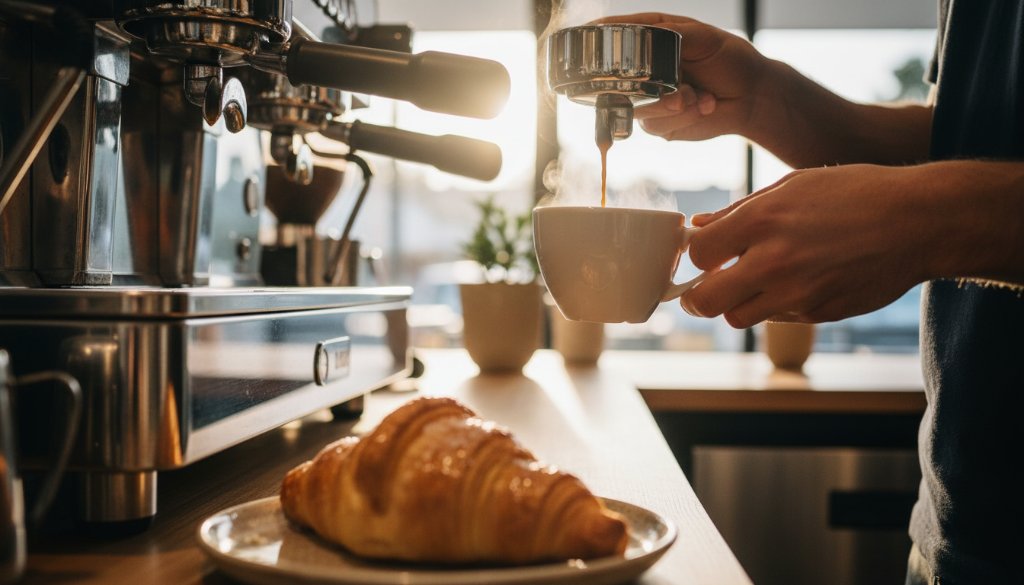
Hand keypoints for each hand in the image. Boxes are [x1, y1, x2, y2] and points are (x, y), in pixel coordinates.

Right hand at [590, 13, 772, 141]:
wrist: (751, 97)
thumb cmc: (730, 60)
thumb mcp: (703, 38)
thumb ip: (671, 34)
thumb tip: (644, 33)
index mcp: (652, 37)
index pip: (614, 33)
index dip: (598, 37)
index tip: (585, 41)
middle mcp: (644, 67)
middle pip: (616, 78)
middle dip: (648, 88)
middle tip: (681, 91)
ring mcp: (649, 96)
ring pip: (638, 108)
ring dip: (673, 106)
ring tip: (699, 97)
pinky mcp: (659, 122)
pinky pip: (655, 125)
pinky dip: (683, 118)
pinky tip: (703, 107)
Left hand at [679, 165, 939, 327]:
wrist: (918, 221)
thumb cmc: (854, 193)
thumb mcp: (793, 185)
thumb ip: (739, 211)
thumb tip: (698, 227)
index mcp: (762, 221)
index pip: (699, 255)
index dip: (697, 255)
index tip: (706, 253)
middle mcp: (775, 261)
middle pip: (707, 301)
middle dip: (698, 297)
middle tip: (705, 289)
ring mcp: (797, 293)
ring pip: (738, 318)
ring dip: (737, 304)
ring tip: (752, 284)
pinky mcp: (819, 313)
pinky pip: (777, 318)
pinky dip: (775, 306)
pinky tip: (795, 282)